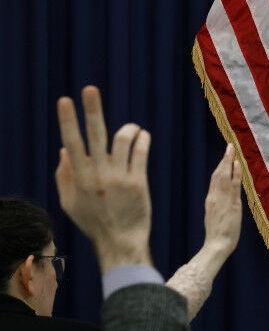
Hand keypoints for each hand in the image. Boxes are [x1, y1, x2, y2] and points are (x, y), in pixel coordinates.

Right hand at [55, 86, 152, 272]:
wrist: (120, 242)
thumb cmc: (93, 222)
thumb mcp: (69, 203)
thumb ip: (63, 176)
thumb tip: (64, 149)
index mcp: (79, 178)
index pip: (71, 142)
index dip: (68, 121)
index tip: (65, 101)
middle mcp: (99, 175)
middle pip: (95, 135)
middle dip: (92, 110)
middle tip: (90, 89)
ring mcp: (120, 178)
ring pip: (123, 141)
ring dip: (128, 128)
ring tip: (131, 128)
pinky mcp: (139, 182)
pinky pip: (141, 153)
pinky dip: (143, 139)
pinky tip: (143, 135)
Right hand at [202, 144, 242, 258]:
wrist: (217, 245)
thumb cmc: (217, 235)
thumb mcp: (215, 217)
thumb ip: (218, 207)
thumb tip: (223, 201)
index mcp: (210, 200)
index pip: (214, 180)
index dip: (219, 167)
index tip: (224, 158)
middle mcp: (215, 197)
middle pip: (218, 174)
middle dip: (224, 159)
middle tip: (229, 146)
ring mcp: (223, 199)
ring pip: (224, 176)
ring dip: (228, 161)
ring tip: (231, 149)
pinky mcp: (232, 204)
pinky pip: (233, 185)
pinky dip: (235, 173)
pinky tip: (237, 163)